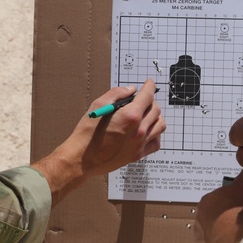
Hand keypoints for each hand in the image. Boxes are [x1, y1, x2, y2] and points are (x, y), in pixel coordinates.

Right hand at [33, 79, 165, 204]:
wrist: (82, 159)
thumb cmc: (87, 132)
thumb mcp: (98, 105)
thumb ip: (117, 94)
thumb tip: (131, 90)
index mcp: (130, 116)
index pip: (148, 96)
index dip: (150, 86)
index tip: (149, 84)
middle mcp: (140, 130)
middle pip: (156, 110)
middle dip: (150, 101)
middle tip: (141, 100)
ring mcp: (140, 144)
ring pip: (160, 125)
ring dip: (155, 117)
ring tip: (145, 115)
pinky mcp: (138, 155)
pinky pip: (156, 143)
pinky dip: (155, 134)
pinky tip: (146, 131)